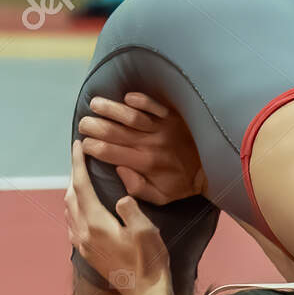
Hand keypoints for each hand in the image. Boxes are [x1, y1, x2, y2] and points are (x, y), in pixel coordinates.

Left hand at [65, 141, 173, 294]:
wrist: (144, 293)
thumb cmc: (149, 262)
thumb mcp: (146, 232)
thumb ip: (130, 209)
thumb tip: (120, 198)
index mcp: (97, 224)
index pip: (82, 186)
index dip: (78, 164)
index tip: (77, 146)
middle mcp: (83, 233)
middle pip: (71, 196)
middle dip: (74, 174)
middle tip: (81, 158)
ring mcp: (82, 244)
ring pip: (69, 209)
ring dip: (73, 190)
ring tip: (82, 177)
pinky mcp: (86, 252)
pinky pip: (72, 223)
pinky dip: (74, 207)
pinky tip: (82, 206)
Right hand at [78, 92, 201, 205]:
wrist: (210, 170)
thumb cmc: (181, 185)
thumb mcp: (160, 197)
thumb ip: (136, 187)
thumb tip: (119, 169)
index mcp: (143, 164)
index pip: (109, 153)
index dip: (92, 147)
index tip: (84, 144)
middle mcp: (149, 144)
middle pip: (114, 132)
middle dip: (94, 126)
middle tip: (83, 123)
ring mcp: (161, 128)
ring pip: (130, 116)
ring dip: (110, 108)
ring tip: (94, 104)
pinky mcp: (172, 117)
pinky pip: (154, 105)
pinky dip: (140, 100)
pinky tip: (127, 97)